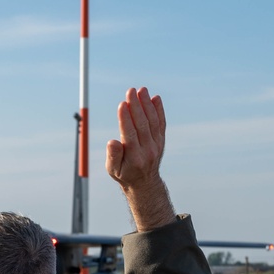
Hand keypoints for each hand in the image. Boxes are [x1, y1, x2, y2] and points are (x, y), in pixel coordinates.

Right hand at [105, 87, 172, 231]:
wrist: (144, 183)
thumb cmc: (124, 174)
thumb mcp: (113, 170)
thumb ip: (113, 156)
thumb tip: (112, 142)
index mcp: (134, 157)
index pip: (130, 134)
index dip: (126, 118)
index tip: (122, 104)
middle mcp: (148, 150)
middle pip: (142, 124)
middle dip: (136, 106)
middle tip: (130, 90)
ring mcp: (156, 145)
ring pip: (153, 121)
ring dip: (147, 104)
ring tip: (142, 90)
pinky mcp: (161, 140)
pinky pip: (161, 123)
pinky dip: (159, 110)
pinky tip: (155, 98)